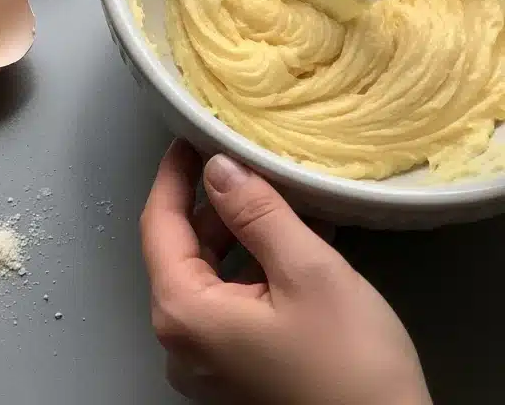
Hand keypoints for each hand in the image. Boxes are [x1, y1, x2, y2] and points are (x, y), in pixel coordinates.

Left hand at [140, 140, 431, 404]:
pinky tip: (297, 239)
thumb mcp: (307, 271)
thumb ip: (257, 211)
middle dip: (216, 202)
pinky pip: (233, 302)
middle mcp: (181, 342)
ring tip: (282, 195)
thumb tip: (218, 166)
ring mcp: (208, 363)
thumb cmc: (351, 366)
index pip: (159, 223)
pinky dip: (258, 267)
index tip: (192, 136)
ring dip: (244, 233)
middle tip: (246, 161)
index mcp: (182, 313)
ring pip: (211, 274)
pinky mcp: (238, 373)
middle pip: (183, 249)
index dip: (174, 175)